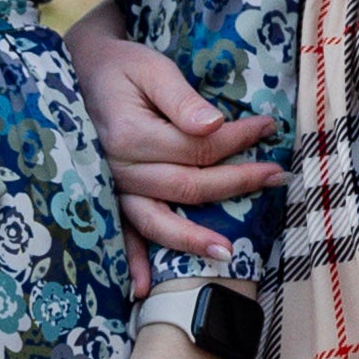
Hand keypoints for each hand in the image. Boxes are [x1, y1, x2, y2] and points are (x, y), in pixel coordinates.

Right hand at [62, 5, 283, 272]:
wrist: (80, 72)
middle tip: (278, 177)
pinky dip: (131, 262)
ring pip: (157, 221)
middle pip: (186, 186)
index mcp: (130, 135)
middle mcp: (118, 168)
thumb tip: (215, 125)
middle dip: (236, 183)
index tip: (268, 127)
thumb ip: (181, 99)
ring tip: (228, 254)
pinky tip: (142, 290)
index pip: (197, 147)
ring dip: (191, 240)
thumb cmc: (121, 68)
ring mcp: (112, 188)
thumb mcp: (151, 69)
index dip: (237, 140)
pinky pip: (120, 233)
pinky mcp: (108, 197)